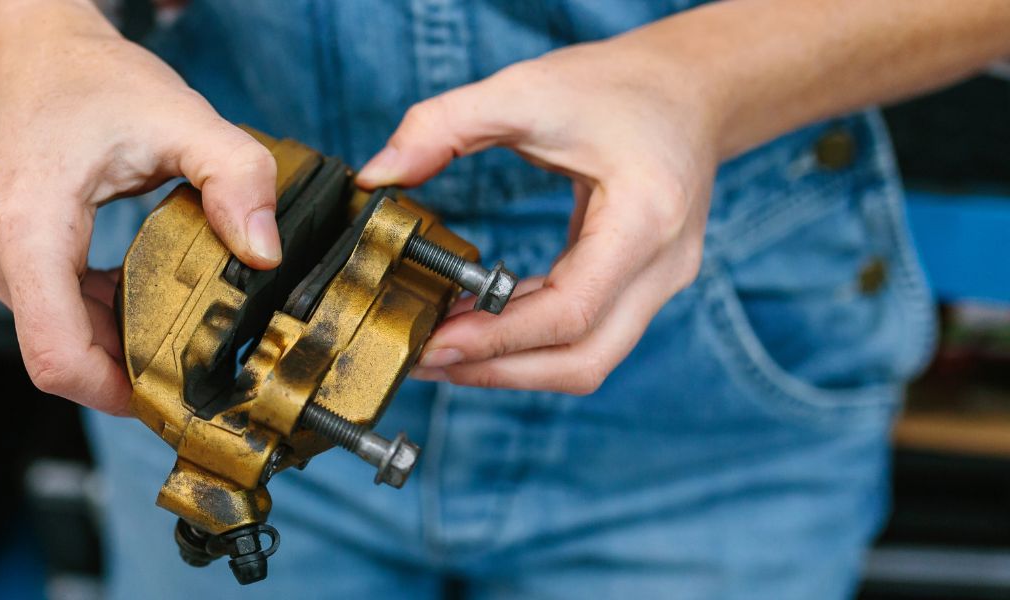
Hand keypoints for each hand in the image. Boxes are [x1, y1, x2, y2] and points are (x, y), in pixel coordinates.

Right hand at [0, 4, 279, 413]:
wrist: (23, 46)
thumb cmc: (87, 77)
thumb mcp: (180, 116)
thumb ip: (237, 178)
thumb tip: (265, 252)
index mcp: (25, 226)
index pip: (56, 356)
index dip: (115, 392)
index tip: (168, 396)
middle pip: (60, 353)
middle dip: (126, 363)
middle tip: (190, 356)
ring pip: (51, 336)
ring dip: (108, 335)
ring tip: (164, 313)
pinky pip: (40, 312)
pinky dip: (87, 312)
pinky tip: (126, 289)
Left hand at [356, 41, 716, 393]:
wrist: (690, 86)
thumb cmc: (617, 86)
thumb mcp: (525, 89)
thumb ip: (444, 125)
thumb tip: (378, 174)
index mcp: (644, 219)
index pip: (571, 312)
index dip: (498, 339)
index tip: (435, 343)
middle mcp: (663, 267)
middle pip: (584, 359)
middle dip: (499, 371)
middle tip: (425, 359)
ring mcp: (658, 285)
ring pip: (586, 359)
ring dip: (511, 364)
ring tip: (439, 347)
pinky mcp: (640, 289)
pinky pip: (585, 335)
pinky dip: (528, 340)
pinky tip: (475, 322)